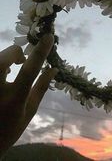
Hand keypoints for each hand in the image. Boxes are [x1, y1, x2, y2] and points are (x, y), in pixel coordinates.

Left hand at [0, 34, 57, 155]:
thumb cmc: (10, 127)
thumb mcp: (30, 110)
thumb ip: (41, 87)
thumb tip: (54, 68)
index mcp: (14, 99)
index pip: (30, 70)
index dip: (40, 51)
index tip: (48, 37)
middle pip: (5, 58)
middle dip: (16, 53)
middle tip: (21, 61)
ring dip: (6, 59)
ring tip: (10, 71)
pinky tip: (1, 75)